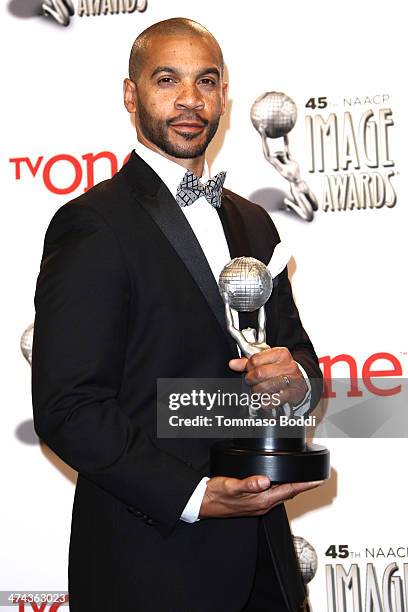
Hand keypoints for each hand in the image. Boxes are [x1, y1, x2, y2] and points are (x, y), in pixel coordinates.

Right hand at [199, 475, 322, 517]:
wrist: (203, 503)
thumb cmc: (215, 495)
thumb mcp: (231, 486)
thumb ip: (248, 484)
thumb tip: (265, 481)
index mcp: (261, 500)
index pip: (290, 490)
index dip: (306, 485)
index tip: (319, 480)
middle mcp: (263, 504)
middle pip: (290, 493)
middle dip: (304, 485)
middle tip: (317, 477)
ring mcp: (259, 505)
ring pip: (283, 494)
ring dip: (295, 487)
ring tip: (304, 479)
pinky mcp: (254, 503)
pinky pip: (274, 495)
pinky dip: (283, 488)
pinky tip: (281, 482)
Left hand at [229, 347, 307, 407]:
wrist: (300, 382)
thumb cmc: (281, 370)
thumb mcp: (267, 361)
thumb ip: (248, 362)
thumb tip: (233, 364)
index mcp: (281, 353)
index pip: (255, 359)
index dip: (248, 367)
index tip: (249, 370)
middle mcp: (288, 365)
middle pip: (259, 373)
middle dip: (251, 380)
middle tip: (252, 382)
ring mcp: (292, 380)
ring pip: (265, 387)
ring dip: (257, 392)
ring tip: (258, 391)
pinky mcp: (294, 393)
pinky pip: (275, 399)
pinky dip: (266, 402)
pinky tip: (265, 400)